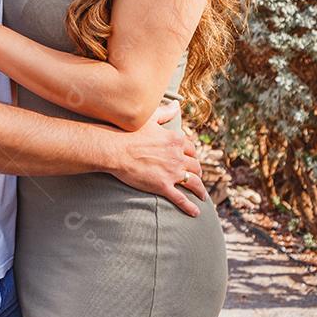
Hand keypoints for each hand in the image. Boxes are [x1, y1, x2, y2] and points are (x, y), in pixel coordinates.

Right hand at [108, 100, 208, 216]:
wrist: (114, 150)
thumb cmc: (128, 133)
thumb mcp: (149, 119)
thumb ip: (165, 112)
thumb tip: (176, 104)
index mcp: (175, 140)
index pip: (191, 149)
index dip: (193, 154)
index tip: (192, 158)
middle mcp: (177, 157)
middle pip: (195, 166)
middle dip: (198, 171)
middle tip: (197, 176)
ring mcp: (172, 173)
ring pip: (193, 183)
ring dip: (200, 189)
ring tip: (202, 195)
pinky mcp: (163, 186)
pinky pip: (181, 199)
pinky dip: (190, 207)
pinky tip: (196, 212)